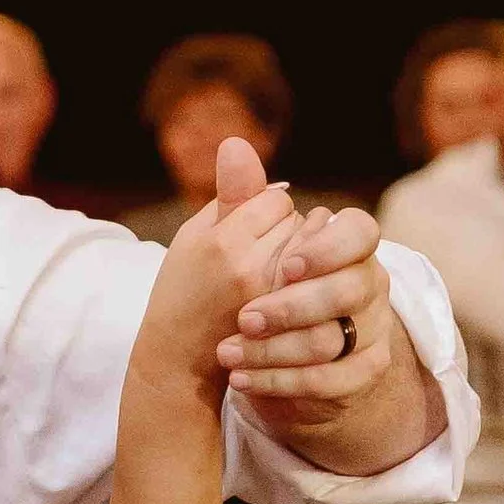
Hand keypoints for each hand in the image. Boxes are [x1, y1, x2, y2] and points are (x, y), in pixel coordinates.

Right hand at [134, 136, 303, 400]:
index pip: (276, 200)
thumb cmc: (185, 288)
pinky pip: (322, 281)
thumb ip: (225, 194)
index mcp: (223, 242)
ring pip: (315, 250)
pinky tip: (294, 291)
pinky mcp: (291, 322)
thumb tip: (240, 144)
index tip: (243, 234)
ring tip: (272, 276)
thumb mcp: (194, 236)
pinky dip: (315, 280)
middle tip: (256, 259)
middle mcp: (252, 268)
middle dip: (285, 234)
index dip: (263, 213)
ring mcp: (275, 298)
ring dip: (304, 257)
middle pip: (300, 222)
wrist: (182, 358)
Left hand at [212, 170, 403, 439]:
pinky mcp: (362, 371)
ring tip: (228, 353)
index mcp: (349, 244)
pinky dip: (281, 383)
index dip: (327, 248)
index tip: (286, 265)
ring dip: (277, 351)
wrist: (272, 349)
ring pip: (333, 341)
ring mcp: (372, 329)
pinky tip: (241, 380)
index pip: (361, 232)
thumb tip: (231, 144)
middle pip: (349, 291)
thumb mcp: (246, 242)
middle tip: (244, 317)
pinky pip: (330, 382)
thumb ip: (245, 199)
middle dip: (292, 307)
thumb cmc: (261, 285)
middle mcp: (370, 283)